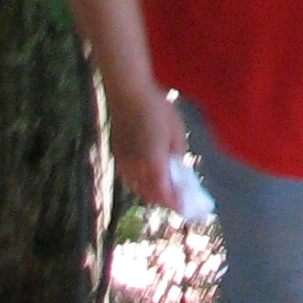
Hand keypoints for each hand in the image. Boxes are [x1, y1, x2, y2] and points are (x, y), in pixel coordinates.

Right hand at [107, 78, 189, 211]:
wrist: (128, 93)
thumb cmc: (158, 109)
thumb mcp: (176, 132)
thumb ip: (177, 155)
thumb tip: (177, 169)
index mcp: (154, 163)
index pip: (165, 193)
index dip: (175, 203)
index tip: (185, 209)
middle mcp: (136, 168)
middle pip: (150, 194)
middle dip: (164, 201)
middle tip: (177, 201)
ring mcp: (124, 162)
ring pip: (137, 188)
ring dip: (151, 193)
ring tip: (164, 191)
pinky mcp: (117, 154)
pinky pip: (129, 177)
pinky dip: (140, 183)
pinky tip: (148, 178)